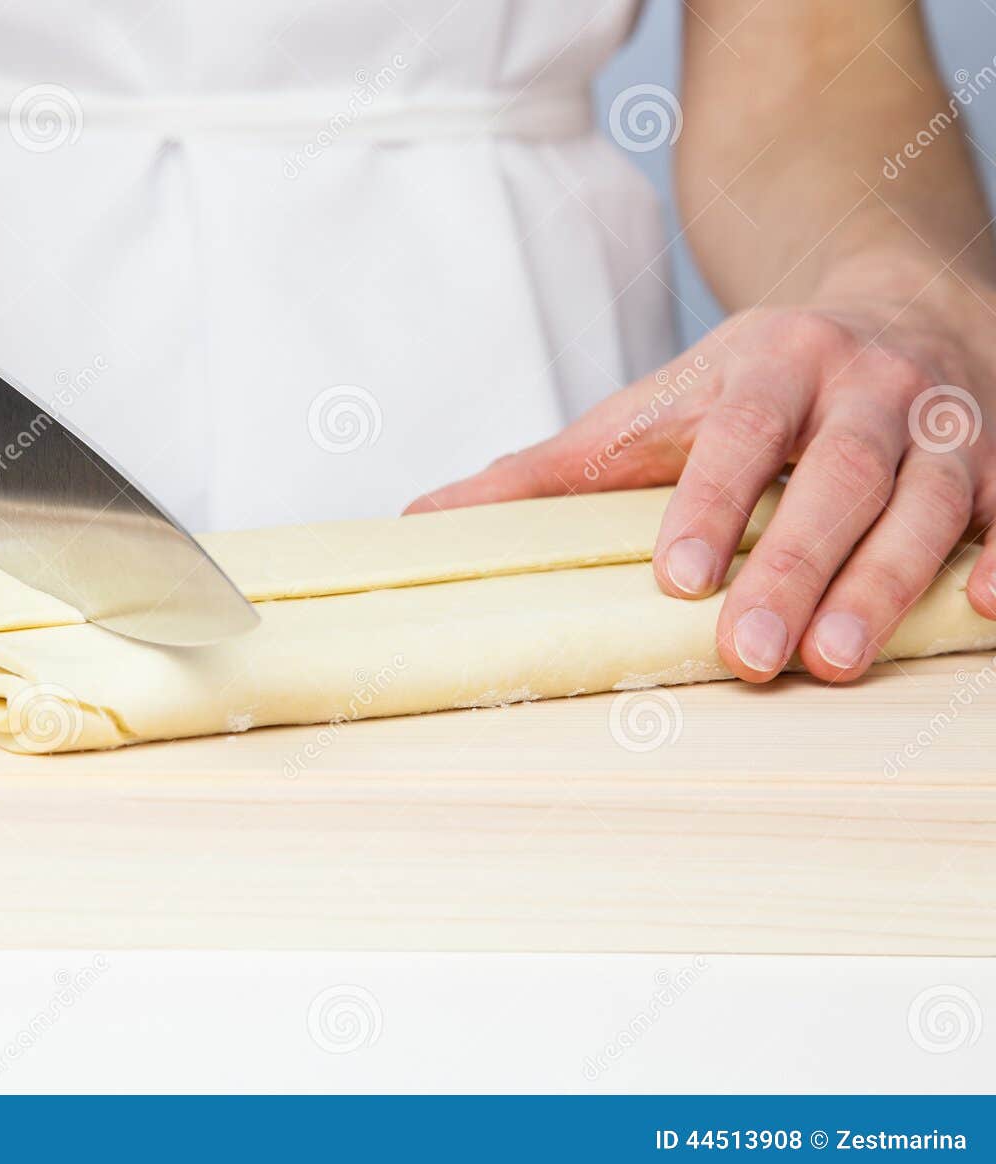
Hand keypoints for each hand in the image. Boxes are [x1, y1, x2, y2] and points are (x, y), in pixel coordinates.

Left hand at [408, 260, 995, 683]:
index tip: (675, 578)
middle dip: (794, 566)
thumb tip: (424, 519)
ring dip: (889, 582)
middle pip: (832, 477)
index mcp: (766, 366)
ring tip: (841, 663)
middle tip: (751, 656)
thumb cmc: (752, 382)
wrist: (893, 299)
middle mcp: (862, 386)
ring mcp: (940, 420)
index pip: (733, 435)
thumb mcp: (654, 405)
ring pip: (924, 499)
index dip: (709, 503)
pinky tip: (988, 611)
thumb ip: (553, 469)